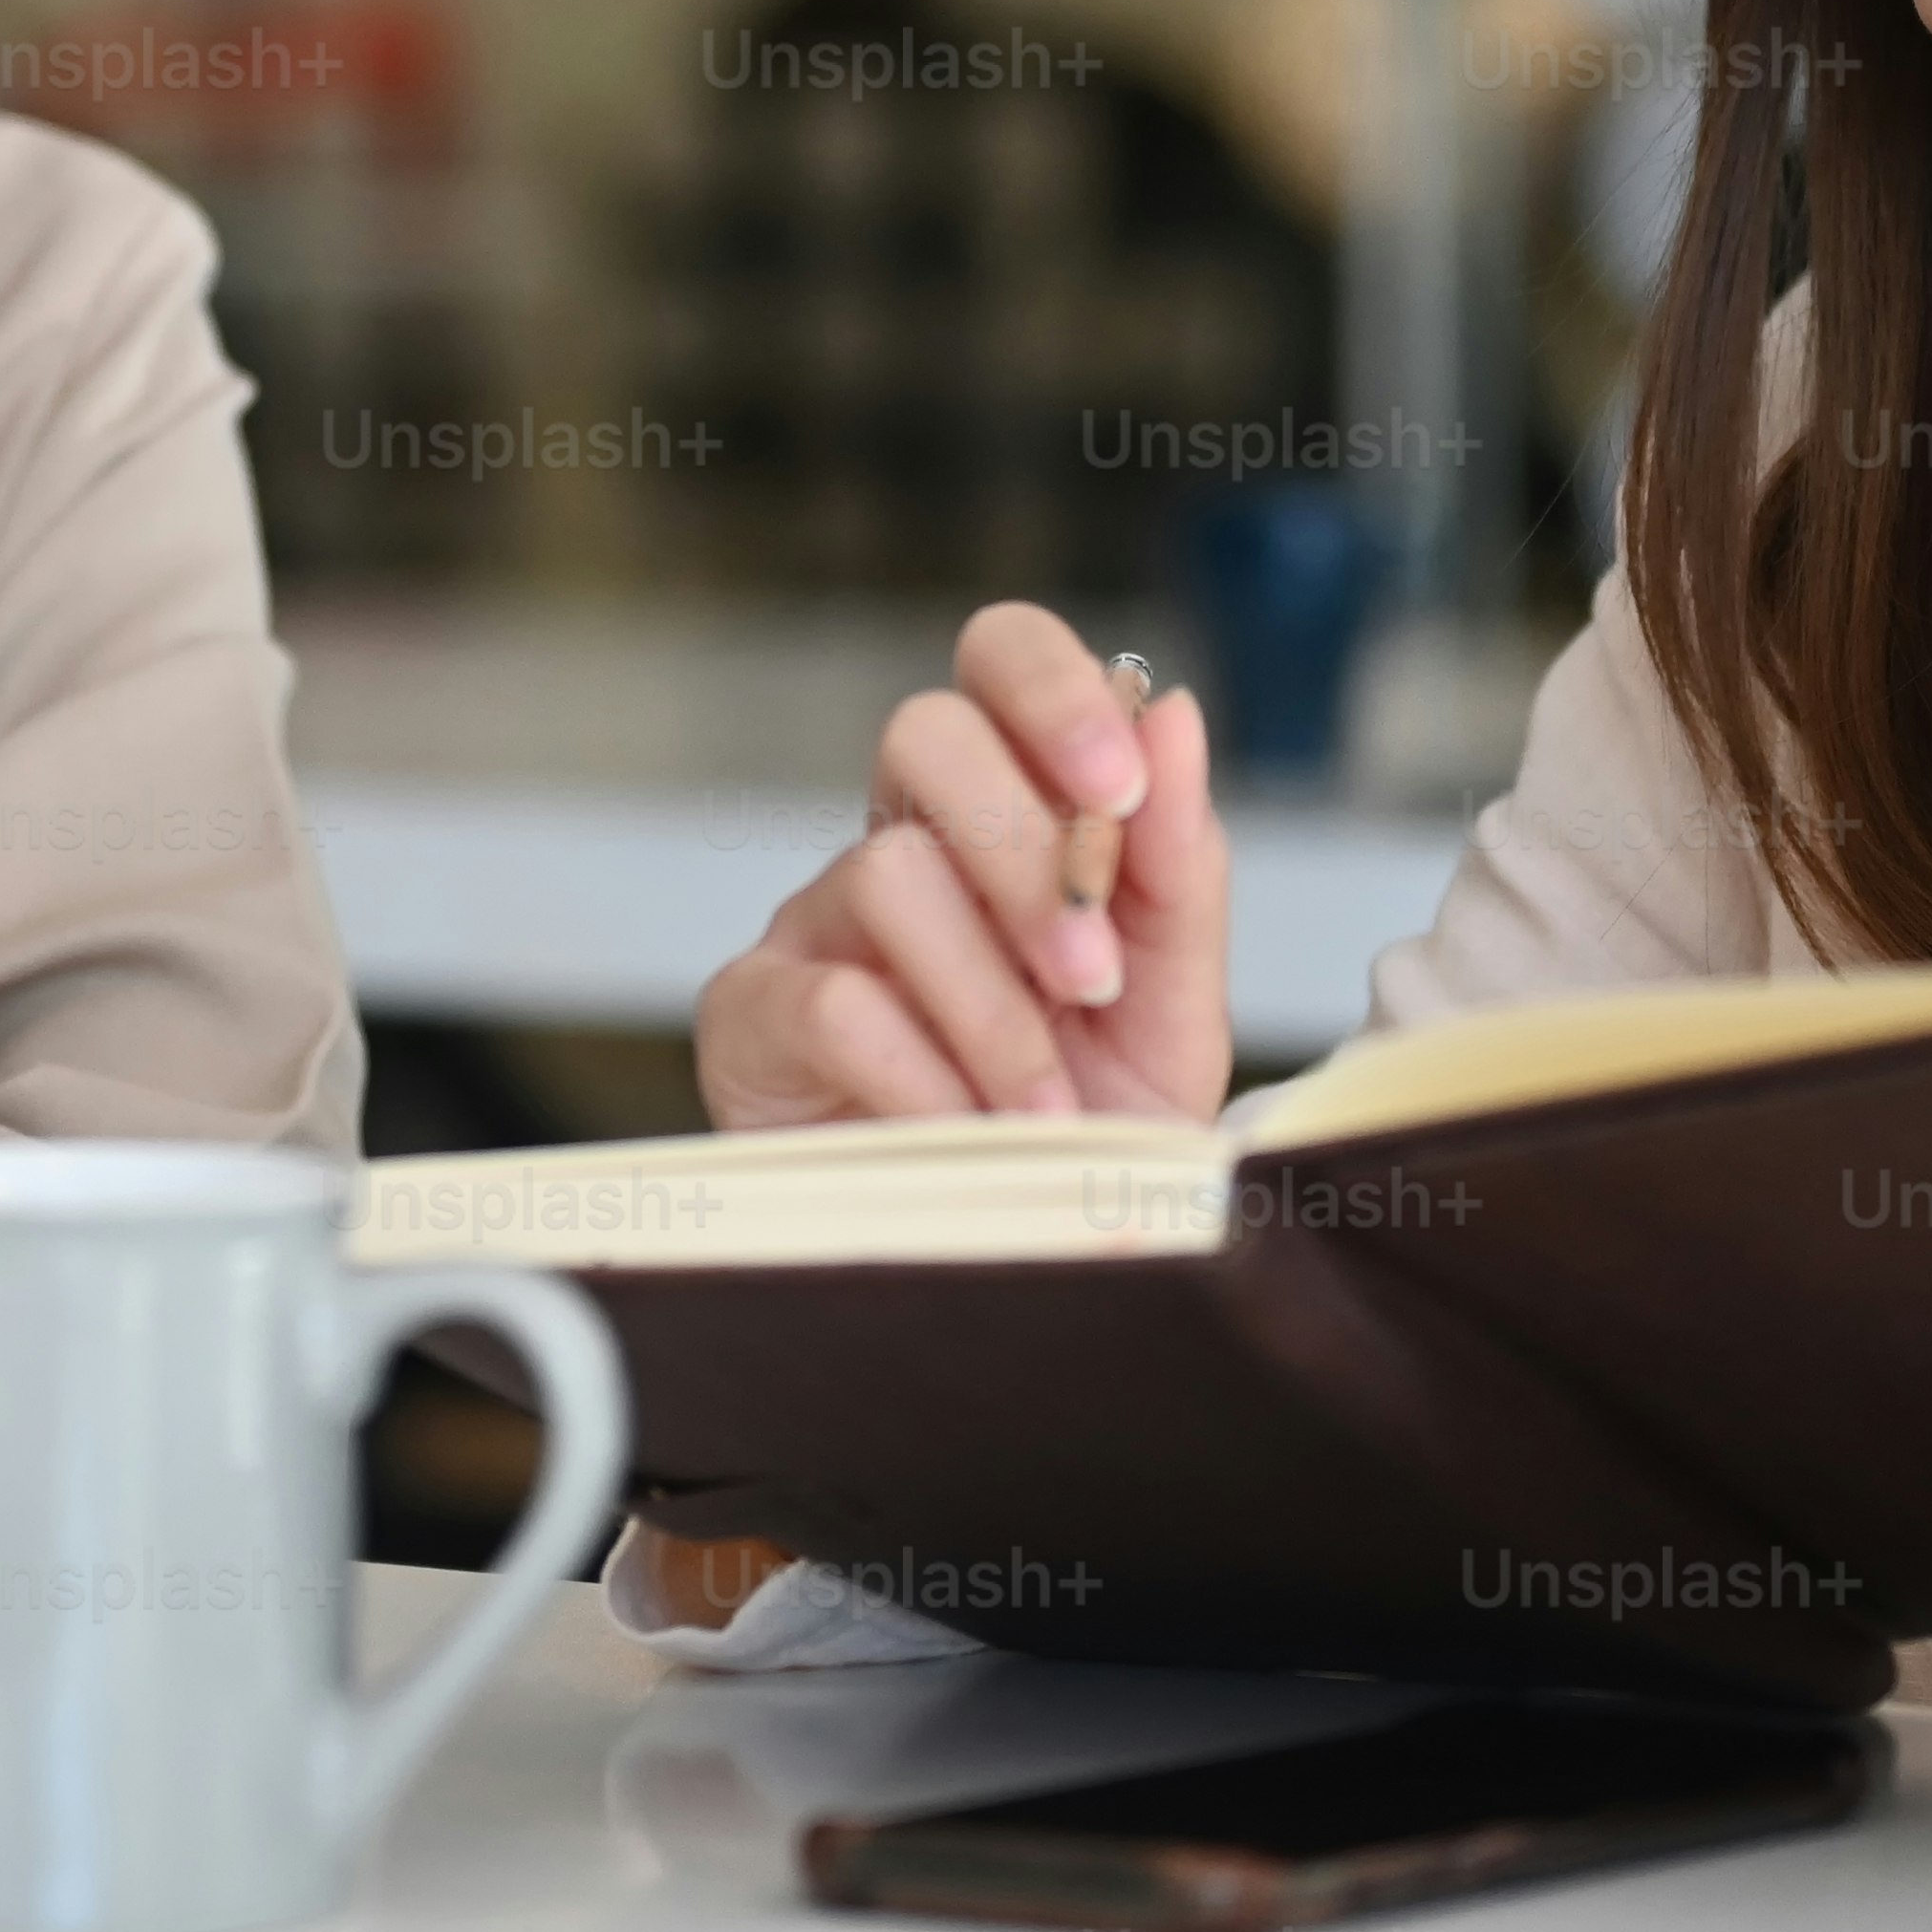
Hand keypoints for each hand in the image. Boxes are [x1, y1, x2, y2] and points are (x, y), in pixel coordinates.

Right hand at [690, 602, 1230, 1127]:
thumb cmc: (1089, 1130)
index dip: (1051, 689)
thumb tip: (1175, 716)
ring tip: (1045, 1107)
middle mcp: (902, 845)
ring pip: (890, 873)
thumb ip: (1178, 871)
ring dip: (993, 1003)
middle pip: (924, 732)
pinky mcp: (753, 1013)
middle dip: (1023, 847)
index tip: (1119, 786)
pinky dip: (924, 1072)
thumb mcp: (1171, 1010)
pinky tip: (966, 1131)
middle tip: (1089, 972)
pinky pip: (833, 997)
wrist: (1022, 1268)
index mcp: (1008, 819)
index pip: (1000, 663)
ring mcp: (816, 922)